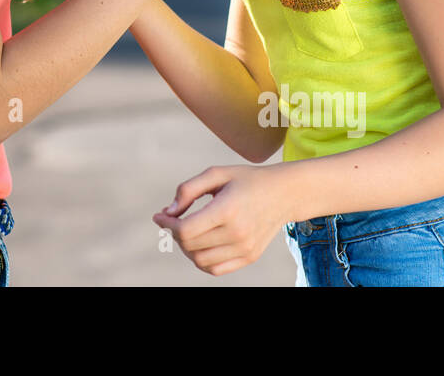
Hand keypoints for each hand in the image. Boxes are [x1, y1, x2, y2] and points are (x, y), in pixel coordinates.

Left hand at [152, 164, 290, 275]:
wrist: (283, 193)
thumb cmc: (246, 180)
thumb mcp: (216, 174)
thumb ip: (188, 190)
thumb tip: (168, 212)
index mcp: (227, 210)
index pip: (186, 230)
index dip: (167, 225)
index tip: (159, 216)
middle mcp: (237, 233)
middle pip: (190, 245)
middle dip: (174, 233)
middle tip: (173, 219)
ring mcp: (245, 248)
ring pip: (200, 260)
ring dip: (186, 247)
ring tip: (187, 231)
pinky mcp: (249, 257)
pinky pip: (215, 269)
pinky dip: (201, 260)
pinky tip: (200, 243)